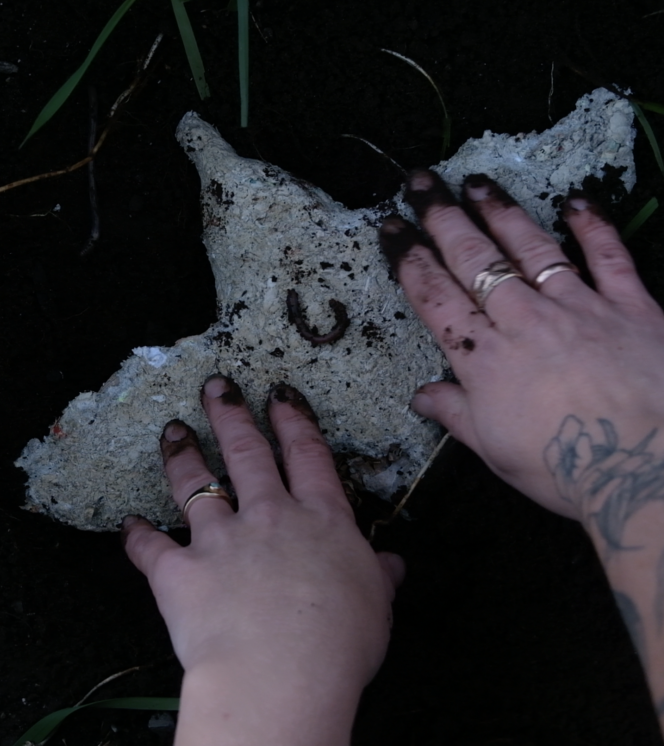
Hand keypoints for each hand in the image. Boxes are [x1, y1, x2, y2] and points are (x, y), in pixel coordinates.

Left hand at [122, 376, 402, 744]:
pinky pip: (151, 548)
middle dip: (231, 414)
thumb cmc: (338, 645)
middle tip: (216, 387)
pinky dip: (137, 537)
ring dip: (182, 455)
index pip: (307, 458)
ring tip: (172, 431)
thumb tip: (391, 564)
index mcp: (322, 522)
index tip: (279, 396)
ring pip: (196, 485)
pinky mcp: (180, 571)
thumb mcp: (377, 606)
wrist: (280, 673)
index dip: (293, 422)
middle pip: (248, 453)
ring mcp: (220, 539)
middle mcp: (269, 518)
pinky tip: (127, 526)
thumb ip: (378, 577)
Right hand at [382, 171, 663, 525]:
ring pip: (532, 248)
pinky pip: (608, 257)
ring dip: (501, 212)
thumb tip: (423, 397)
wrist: (649, 469)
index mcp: (484, 359)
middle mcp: (525, 323)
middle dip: (442, 218)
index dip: (409, 259)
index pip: (435, 297)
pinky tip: (576, 202)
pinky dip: (592, 227)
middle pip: (474, 260)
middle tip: (422, 184)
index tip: (392, 229)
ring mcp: (579, 308)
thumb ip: (456, 414)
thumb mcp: (495, 451)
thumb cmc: (568, 469)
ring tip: (478, 183)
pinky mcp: (632, 308)